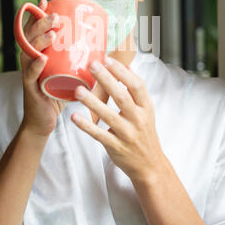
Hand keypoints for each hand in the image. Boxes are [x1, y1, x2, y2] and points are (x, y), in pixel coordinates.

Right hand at [19, 0, 66, 136]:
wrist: (44, 121)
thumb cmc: (57, 94)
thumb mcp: (66, 73)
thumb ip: (78, 61)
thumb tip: (104, 48)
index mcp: (37, 54)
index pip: (34, 30)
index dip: (38, 15)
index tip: (46, 1)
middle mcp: (30, 61)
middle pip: (30, 37)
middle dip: (41, 24)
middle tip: (55, 16)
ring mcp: (28, 75)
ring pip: (29, 53)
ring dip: (39, 41)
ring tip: (51, 33)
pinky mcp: (30, 89)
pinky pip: (30, 76)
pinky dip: (35, 67)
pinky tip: (41, 59)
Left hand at [70, 56, 163, 184]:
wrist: (150, 165)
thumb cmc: (144, 133)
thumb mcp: (146, 111)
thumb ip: (137, 91)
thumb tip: (126, 66)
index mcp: (146, 108)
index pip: (137, 86)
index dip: (123, 72)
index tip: (109, 59)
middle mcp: (138, 119)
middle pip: (122, 96)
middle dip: (107, 79)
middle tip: (92, 65)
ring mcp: (127, 134)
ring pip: (109, 116)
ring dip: (92, 102)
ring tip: (78, 90)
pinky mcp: (116, 147)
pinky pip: (99, 135)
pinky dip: (87, 126)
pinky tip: (75, 116)